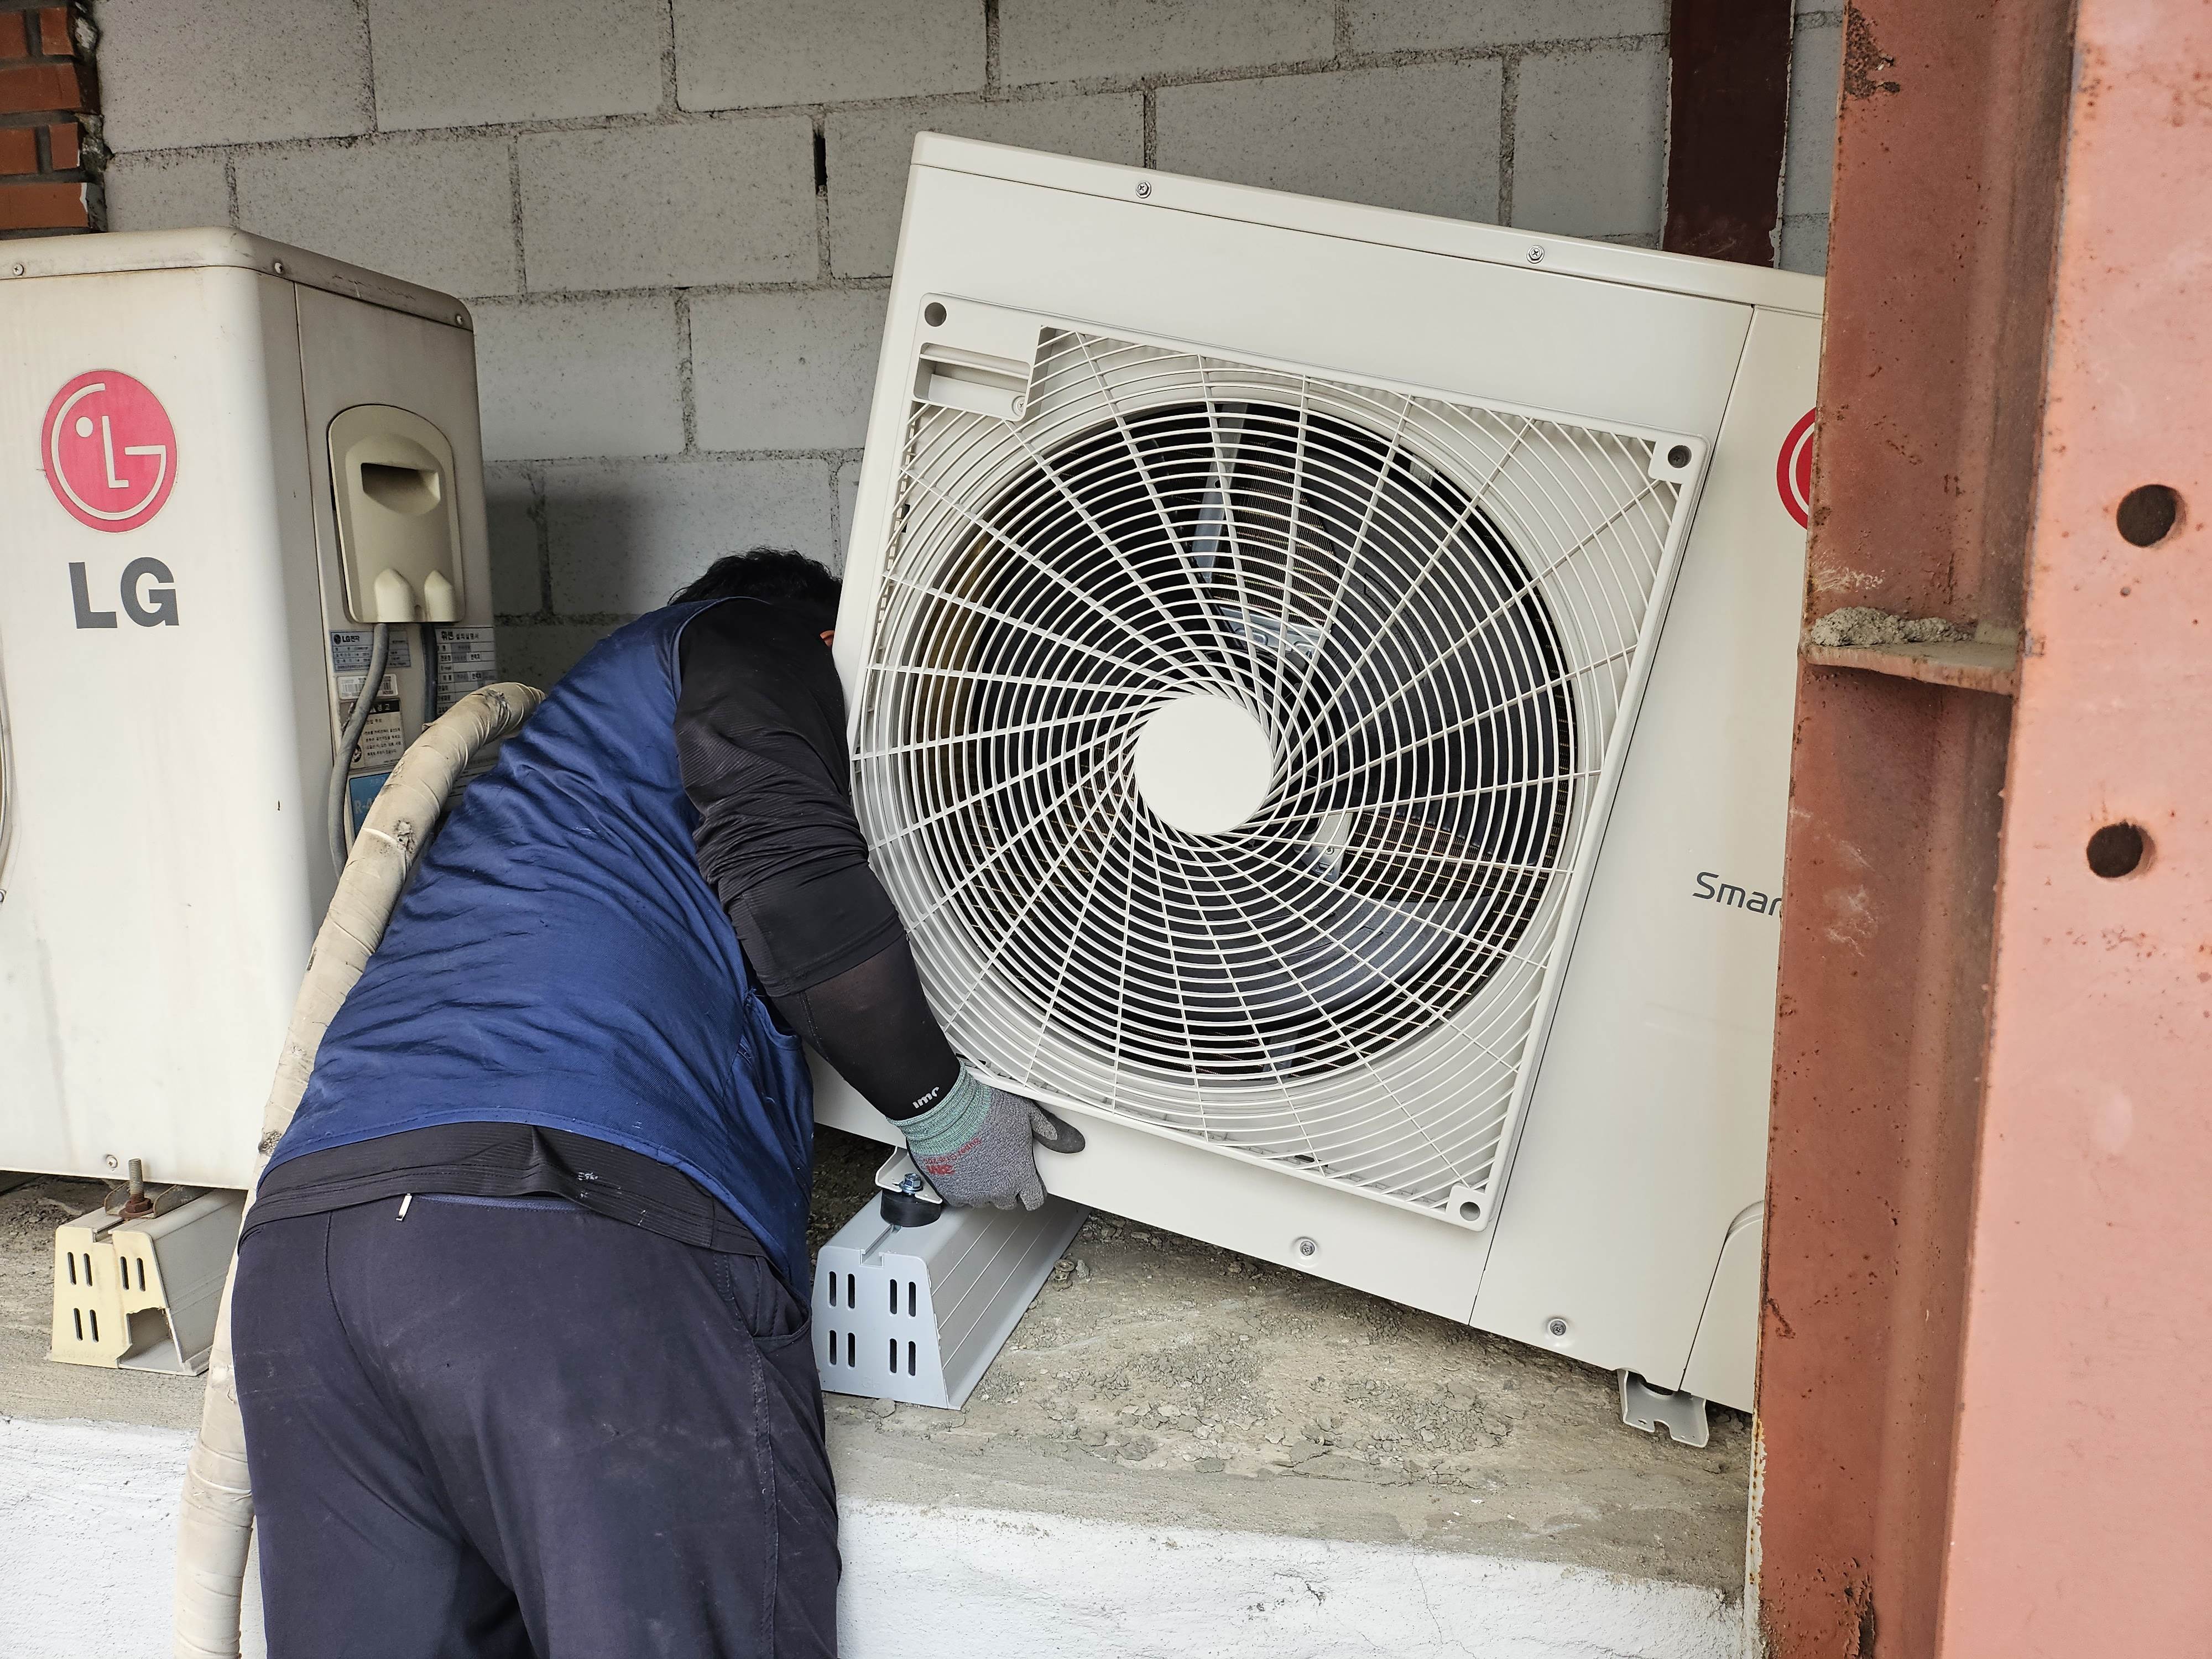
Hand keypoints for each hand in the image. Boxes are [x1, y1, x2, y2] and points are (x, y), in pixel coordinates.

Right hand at [898, 1065, 1085, 1209]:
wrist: (945, 1107)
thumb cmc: (983, 1108)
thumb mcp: (1026, 1113)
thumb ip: (1049, 1131)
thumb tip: (1068, 1141)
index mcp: (1019, 1175)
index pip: (1035, 1200)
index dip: (1033, 1191)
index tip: (1029, 1182)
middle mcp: (997, 1190)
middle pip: (1008, 1200)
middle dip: (1007, 1185)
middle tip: (1001, 1162)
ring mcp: (973, 1193)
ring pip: (984, 1198)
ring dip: (985, 1185)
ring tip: (980, 1159)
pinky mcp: (951, 1191)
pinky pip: (962, 1197)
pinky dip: (963, 1185)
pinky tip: (963, 1165)